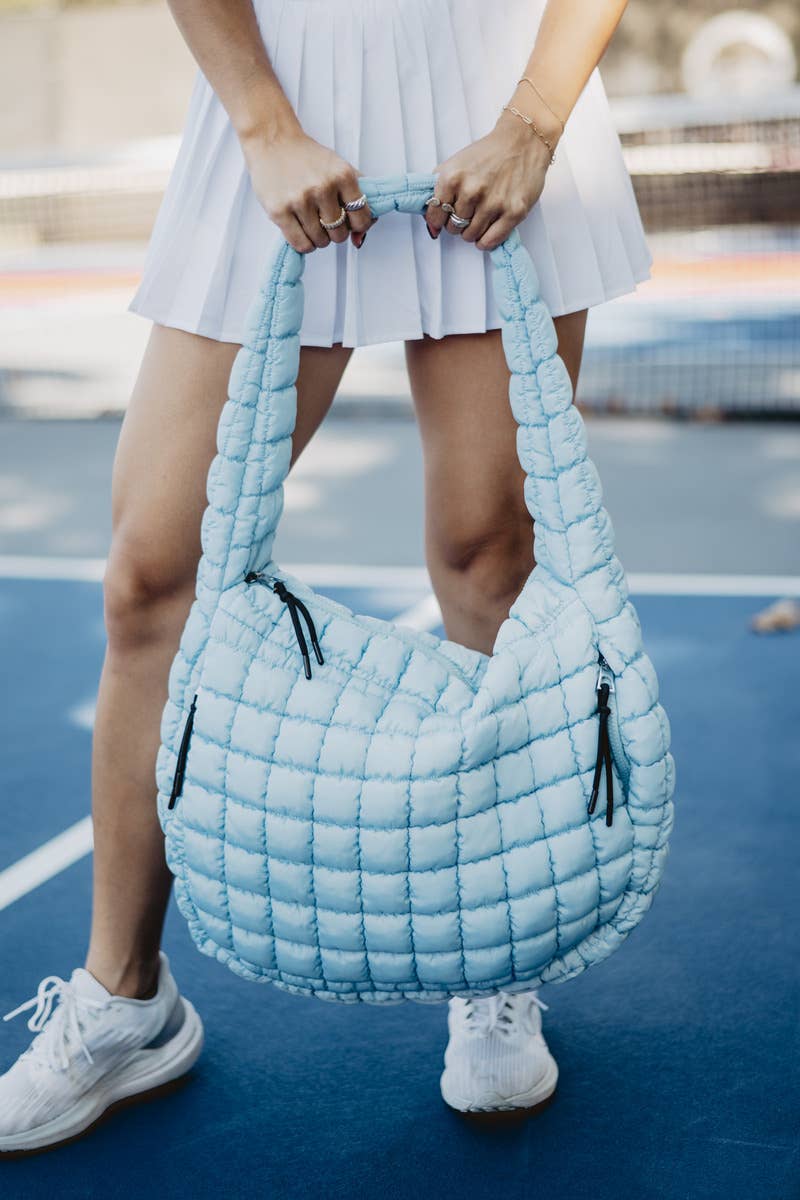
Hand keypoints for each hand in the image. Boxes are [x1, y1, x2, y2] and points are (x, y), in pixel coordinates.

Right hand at [241, 127, 376, 252]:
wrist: (273, 141)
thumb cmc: (307, 158)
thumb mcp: (340, 169)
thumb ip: (358, 200)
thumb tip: (359, 239)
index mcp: (343, 175)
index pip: (362, 219)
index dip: (357, 225)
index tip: (349, 222)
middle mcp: (323, 187)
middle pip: (340, 234)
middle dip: (335, 232)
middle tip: (325, 220)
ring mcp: (301, 200)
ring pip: (321, 242)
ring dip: (318, 238)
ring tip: (312, 222)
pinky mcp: (280, 211)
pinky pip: (301, 244)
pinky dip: (305, 243)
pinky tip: (302, 230)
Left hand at [425, 108, 555, 250]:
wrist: (522, 141)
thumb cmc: (488, 154)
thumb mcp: (455, 164)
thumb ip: (439, 190)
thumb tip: (431, 225)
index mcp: (452, 178)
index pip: (434, 216)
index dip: (439, 219)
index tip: (446, 216)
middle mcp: (471, 191)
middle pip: (453, 228)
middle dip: (458, 224)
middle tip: (468, 213)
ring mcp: (493, 203)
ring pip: (470, 236)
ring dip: (473, 231)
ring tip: (479, 218)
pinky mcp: (513, 212)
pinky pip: (490, 241)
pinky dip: (486, 241)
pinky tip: (487, 230)